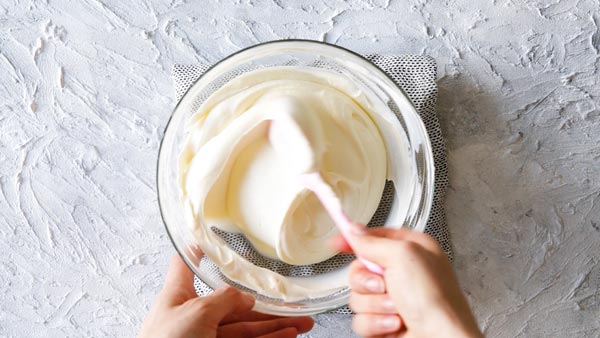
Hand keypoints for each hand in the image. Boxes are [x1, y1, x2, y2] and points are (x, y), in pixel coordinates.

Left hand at [138, 254, 313, 337]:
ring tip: (301, 323)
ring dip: (275, 325)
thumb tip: (245, 298)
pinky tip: (286, 335)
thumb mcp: (195, 312)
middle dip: (262, 304)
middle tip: (290, 303)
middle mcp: (192, 317)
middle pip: (231, 304)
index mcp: (177, 297)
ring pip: (245, 328)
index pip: (185, 267)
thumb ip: (224, 300)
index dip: (195, 252)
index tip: (206, 241)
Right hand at [331, 227, 481, 337]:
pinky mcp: (385, 322)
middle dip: (366, 281)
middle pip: (359, 269)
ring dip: (375, 305)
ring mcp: (393, 299)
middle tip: (383, 285)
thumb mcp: (404, 256)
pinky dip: (376, 323)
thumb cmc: (436, 300)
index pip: (373, 237)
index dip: (354, 239)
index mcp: (410, 250)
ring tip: (396, 308)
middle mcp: (401, 273)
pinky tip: (394, 324)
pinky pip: (361, 319)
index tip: (337, 243)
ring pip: (358, 297)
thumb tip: (354, 231)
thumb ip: (374, 242)